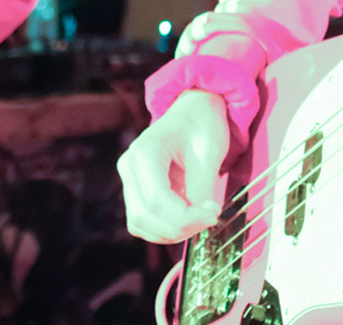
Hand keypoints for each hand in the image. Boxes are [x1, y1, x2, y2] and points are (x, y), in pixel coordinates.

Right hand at [117, 89, 231, 243]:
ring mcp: (129, 179)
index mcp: (146, 152)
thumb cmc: (202, 123)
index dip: (186, 216)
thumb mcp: (209, 151)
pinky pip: (143, 222)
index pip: (157, 199)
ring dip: (172, 231)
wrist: (194, 110)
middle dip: (180, 227)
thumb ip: (202, 187)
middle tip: (210, 218)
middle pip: (145, 215)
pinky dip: (165, 228)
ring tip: (200, 218)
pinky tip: (188, 219)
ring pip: (140, 223)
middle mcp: (130, 166)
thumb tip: (204, 218)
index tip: (213, 214)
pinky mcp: (136, 191)